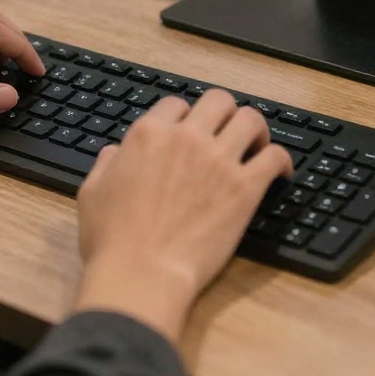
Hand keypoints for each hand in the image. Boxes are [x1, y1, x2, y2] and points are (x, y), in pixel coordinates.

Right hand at [73, 90, 292, 343]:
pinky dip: (280, 161)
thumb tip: (114, 152)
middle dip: (224, 114)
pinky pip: (274, 157)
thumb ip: (107, 164)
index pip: (176, 104)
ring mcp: (218, 160)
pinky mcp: (244, 188)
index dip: (185, 117)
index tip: (191, 133)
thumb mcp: (93, 192)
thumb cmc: (112, 240)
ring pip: (250, 119)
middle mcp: (186, 137)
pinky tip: (279, 174)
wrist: (141, 274)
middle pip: (219, 101)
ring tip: (256, 146)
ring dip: (255, 130)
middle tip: (227, 133)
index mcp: (149, 133)